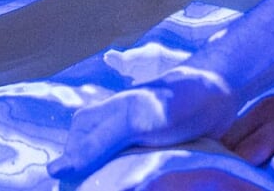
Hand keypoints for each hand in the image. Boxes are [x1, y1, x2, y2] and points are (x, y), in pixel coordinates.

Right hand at [50, 67, 242, 182]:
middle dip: (107, 185)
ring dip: (127, 185)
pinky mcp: (143, 153)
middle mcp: (100, 136)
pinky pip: (133, 176)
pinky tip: (152, 185)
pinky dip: (141, 183)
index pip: (71, 169)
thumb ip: (97, 144)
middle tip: (136, 185)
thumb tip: (55, 172)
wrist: (217, 91)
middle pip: (91, 175)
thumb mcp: (134, 120)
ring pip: (113, 177)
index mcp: (88, 125)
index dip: (83, 186)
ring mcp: (122, 145)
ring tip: (149, 186)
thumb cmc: (174, 101)